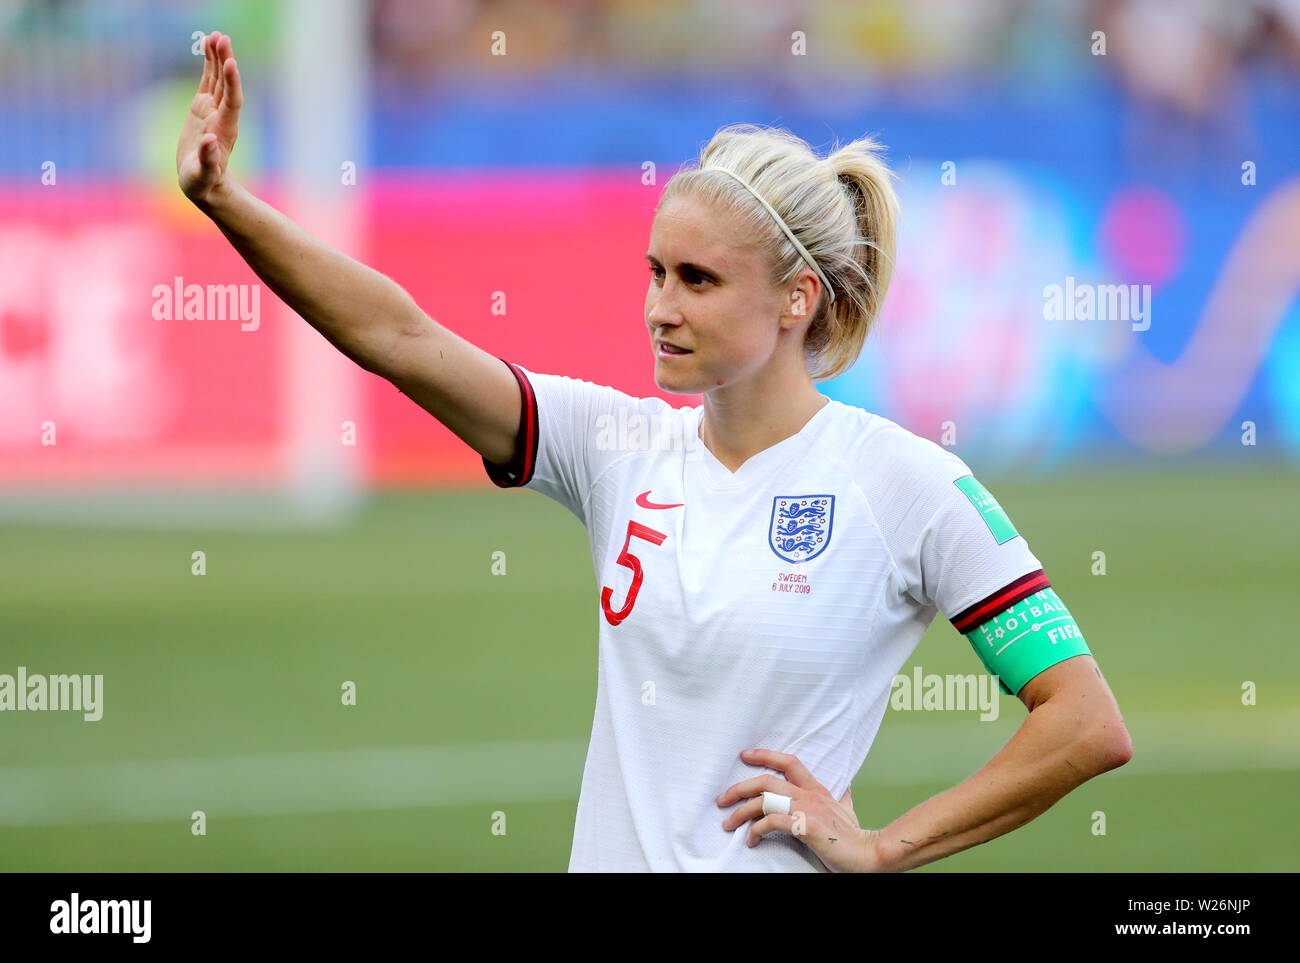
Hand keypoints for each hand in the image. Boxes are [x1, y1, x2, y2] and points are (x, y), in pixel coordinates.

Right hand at [177, 31, 242, 204]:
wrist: (205, 185)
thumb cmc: (204, 184)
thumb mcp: (204, 176)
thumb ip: (208, 160)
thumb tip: (209, 141)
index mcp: (225, 130)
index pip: (232, 101)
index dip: (232, 82)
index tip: (230, 63)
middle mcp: (222, 117)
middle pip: (226, 85)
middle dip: (225, 61)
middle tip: (222, 38)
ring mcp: (212, 111)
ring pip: (217, 80)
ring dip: (217, 58)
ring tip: (216, 36)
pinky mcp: (202, 109)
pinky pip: (207, 83)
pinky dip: (207, 66)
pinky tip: (206, 48)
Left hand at [717, 748, 885, 872]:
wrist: (870, 854)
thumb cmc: (855, 836)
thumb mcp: (848, 811)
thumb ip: (842, 799)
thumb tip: (846, 790)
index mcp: (817, 789)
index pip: (789, 761)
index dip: (765, 754)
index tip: (744, 755)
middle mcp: (810, 795)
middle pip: (767, 780)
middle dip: (739, 788)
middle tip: (722, 799)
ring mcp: (807, 809)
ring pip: (764, 800)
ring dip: (741, 812)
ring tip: (728, 823)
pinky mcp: (806, 827)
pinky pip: (772, 822)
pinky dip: (756, 830)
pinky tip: (751, 840)